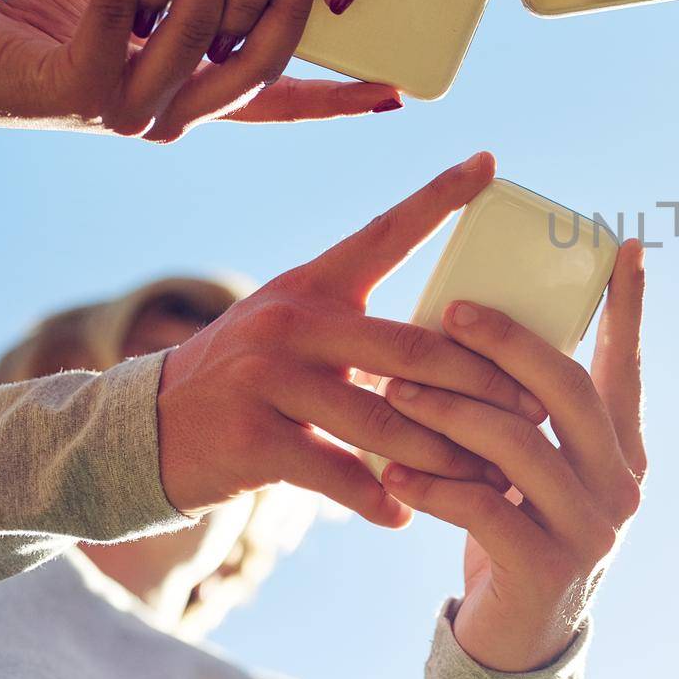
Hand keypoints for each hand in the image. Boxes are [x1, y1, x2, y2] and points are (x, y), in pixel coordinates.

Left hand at [0, 0, 398, 139]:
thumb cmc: (62, 25)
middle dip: (284, 2)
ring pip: (198, 36)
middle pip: (260, 67)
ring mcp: (130, 112)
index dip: (342, 100)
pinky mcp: (83, 89)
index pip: (286, 105)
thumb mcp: (152, 11)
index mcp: (196, 108)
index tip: (396, 90)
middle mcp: (173, 121)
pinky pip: (121, 13)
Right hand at [156, 153, 543, 526]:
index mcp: (314, 285)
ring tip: (489, 478)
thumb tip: (466, 349)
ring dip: (444, 457)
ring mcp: (269, 379)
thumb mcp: (298, 332)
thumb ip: (366, 330)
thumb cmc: (252, 378)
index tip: (489, 162)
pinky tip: (405, 516)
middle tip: (532, 409)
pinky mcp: (253, 439)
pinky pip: (337, 474)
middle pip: (412, 351)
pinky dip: (378, 499)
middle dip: (483, 386)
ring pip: (385, 421)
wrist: (146, 429)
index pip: (386, 231)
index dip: (439, 196)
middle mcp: (293, 321)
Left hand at [379, 240, 647, 671]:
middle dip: (504, 343)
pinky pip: (482, 506)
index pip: (627, 365)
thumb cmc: (518, 530)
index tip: (625, 245)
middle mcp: (621, 483)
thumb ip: (532, 415)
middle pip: (565, 389)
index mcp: (624, 450)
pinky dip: (431, 484)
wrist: (516, 641)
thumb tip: (482, 330)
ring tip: (396, 390)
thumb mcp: (537, 470)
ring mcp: (591, 527)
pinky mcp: (547, 567)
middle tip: (449, 311)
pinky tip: (394, 473)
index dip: (627, 307)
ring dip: (448, 410)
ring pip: (517, 443)